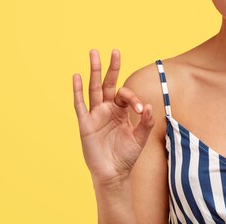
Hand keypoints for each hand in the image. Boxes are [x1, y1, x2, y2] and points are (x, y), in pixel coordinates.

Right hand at [72, 49, 154, 185]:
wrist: (113, 173)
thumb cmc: (126, 155)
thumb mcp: (140, 137)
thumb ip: (146, 122)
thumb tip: (149, 106)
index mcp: (120, 110)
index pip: (125, 94)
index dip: (133, 98)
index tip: (140, 109)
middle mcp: (107, 109)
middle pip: (108, 83)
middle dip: (111, 67)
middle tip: (114, 51)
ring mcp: (95, 115)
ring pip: (94, 88)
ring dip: (94, 71)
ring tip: (93, 53)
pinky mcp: (85, 123)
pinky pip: (80, 105)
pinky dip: (77, 90)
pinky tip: (77, 76)